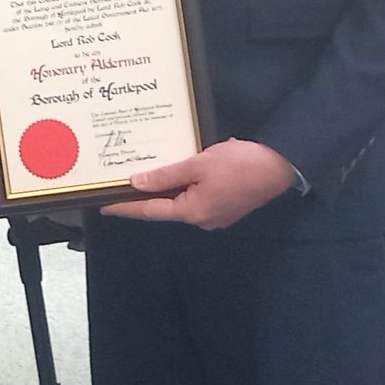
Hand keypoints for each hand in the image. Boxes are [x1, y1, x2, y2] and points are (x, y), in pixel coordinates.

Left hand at [101, 139, 296, 229]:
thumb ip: (167, 175)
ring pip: (181, 201)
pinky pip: (195, 197)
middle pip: (166, 208)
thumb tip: (137, 183)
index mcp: (193, 212)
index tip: (104, 205)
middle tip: (119, 184)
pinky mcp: (225, 205)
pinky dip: (182, 186)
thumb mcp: (198, 164)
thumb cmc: (239, 164)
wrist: (280, 165)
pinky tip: (175, 172)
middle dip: (144, 197)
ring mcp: (215, 214)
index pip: (151, 211)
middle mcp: (202, 220)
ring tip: (143, 175)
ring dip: (164, 189)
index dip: (126, 207)